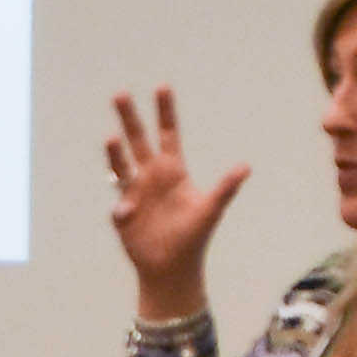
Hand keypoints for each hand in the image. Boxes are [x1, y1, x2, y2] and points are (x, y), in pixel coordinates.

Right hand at [106, 87, 250, 323]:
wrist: (171, 269)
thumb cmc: (193, 239)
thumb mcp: (210, 211)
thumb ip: (225, 188)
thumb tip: (246, 167)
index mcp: (173, 171)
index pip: (168, 134)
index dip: (165, 112)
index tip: (162, 87)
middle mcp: (151, 177)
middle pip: (138, 140)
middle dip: (129, 118)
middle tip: (120, 93)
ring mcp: (134, 193)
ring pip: (120, 165)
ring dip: (114, 152)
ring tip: (110, 138)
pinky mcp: (122, 213)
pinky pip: (118, 204)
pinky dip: (123, 206)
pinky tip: (131, 214)